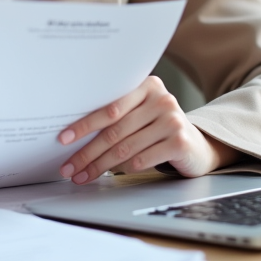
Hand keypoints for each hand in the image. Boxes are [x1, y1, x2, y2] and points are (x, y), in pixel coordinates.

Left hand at [56, 76, 240, 183]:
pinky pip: (142, 159)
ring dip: (99, 165)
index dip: (84, 124)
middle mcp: (161, 99)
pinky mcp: (180, 142)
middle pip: (115, 130)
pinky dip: (124, 169)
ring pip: (125, 147)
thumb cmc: (158, 129)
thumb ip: (117, 117)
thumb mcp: (141, 114)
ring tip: (83, 175)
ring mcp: (173, 120)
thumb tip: (76, 138)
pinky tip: (111, 175)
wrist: (196, 145)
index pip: (109, 108)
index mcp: (147, 86)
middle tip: (69, 166)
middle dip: (87, 152)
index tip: (64, 139)